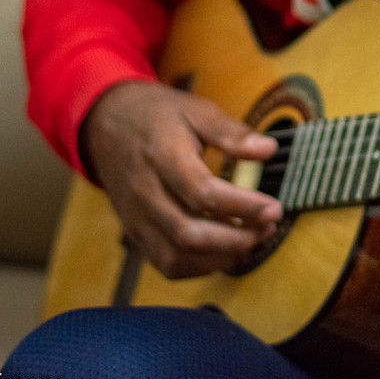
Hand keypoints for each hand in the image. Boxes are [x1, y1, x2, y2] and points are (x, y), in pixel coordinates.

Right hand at [82, 80, 282, 278]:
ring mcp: (137, 217)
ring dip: (221, 257)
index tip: (273, 207)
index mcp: (162, 156)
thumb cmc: (158, 116)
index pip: (201, 192)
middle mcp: (145, 192)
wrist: (106, 125)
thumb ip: (231, 132)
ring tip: (254, 239)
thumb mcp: (196, 110)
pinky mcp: (136, 232)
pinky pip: (166, 264)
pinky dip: (200, 267)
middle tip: (269, 227)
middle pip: (188, 233)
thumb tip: (268, 150)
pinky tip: (227, 251)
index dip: (242, 206)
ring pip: (176, 256)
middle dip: (236, 239)